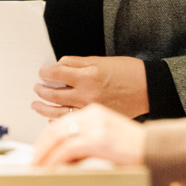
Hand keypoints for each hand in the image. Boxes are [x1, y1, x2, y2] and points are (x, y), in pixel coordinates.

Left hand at [32, 56, 148, 120]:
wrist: (148, 89)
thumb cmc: (129, 73)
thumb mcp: (101, 61)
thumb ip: (77, 64)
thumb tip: (58, 66)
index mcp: (88, 76)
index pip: (55, 73)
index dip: (45, 72)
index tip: (43, 72)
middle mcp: (86, 95)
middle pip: (52, 94)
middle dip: (40, 90)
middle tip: (37, 87)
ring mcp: (89, 110)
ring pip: (56, 112)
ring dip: (42, 108)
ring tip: (37, 104)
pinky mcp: (95, 122)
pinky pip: (70, 124)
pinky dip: (57, 121)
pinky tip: (52, 117)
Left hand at [33, 104, 146, 169]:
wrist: (158, 149)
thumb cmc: (138, 147)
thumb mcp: (109, 137)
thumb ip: (88, 141)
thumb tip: (67, 159)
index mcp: (94, 111)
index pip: (61, 123)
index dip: (45, 140)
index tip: (38, 153)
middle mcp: (93, 114)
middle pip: (55, 129)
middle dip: (39, 148)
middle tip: (31, 163)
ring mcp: (95, 126)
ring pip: (57, 137)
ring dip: (43, 155)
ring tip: (36, 169)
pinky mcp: (99, 139)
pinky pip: (67, 149)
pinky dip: (55, 160)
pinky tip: (49, 170)